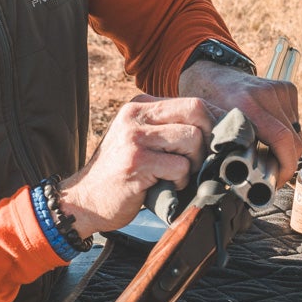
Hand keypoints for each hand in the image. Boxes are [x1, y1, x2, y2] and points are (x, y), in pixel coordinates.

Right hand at [57, 95, 212, 236]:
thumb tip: (215, 127)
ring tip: (178, 175)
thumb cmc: (120, 173)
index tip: (216, 143)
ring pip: (192, 138)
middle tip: (199, 160)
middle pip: (196, 111)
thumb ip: (167, 128)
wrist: (85, 200)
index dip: (213, 124)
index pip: (192, 102)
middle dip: (208, 138)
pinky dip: (181, 180)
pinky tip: (167, 186)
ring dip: (194, 162)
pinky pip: (180, 166)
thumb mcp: (139, 139)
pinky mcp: (137, 161)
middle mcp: (136, 116)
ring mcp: (135, 137)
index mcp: (140, 106)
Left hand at [178, 60, 301, 176]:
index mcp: (248, 105)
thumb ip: (232, 151)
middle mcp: (267, 94)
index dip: (285, 166)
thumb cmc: (210, 104)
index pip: (282, 140)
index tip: (277, 179)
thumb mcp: (214, 130)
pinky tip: (268, 131)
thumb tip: (248, 180)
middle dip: (285, 161)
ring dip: (285, 146)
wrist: (212, 75)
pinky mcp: (287, 88)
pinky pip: (295, 120)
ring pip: (296, 132)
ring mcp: (279, 89)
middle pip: (293, 139)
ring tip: (266, 149)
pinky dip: (286, 131)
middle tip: (270, 172)